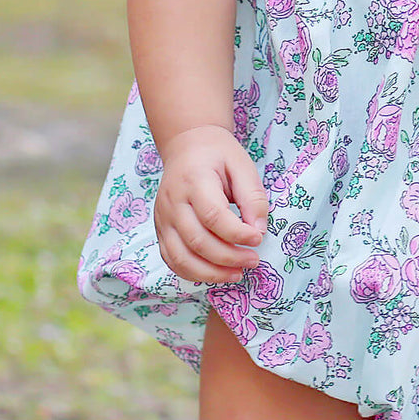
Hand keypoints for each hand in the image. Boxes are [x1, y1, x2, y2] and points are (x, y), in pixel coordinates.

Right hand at [153, 124, 269, 282]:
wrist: (187, 146)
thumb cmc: (218, 155)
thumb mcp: (242, 165)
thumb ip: (252, 197)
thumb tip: (258, 231)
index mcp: (194, 180)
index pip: (213, 215)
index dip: (237, 233)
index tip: (258, 238)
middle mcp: (173, 202)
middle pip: (197, 241)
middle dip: (228, 257)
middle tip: (253, 260)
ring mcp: (162, 219)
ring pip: (181, 258)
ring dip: (211, 273)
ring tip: (237, 273)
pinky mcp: (160, 231)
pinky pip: (172, 260)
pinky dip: (193, 273)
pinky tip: (216, 272)